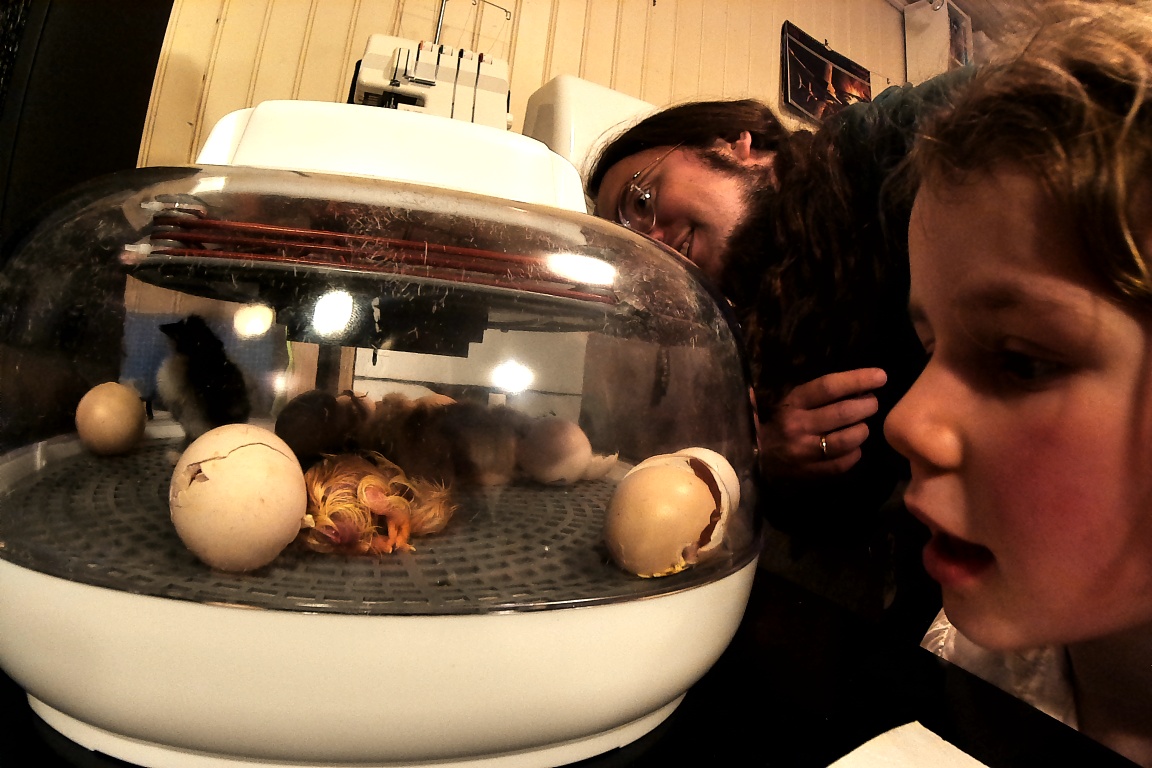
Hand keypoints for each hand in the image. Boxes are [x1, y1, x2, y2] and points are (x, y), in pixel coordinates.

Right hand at [757, 368, 886, 478]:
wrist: (756, 459)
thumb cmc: (776, 425)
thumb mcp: (785, 402)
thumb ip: (811, 391)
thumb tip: (847, 380)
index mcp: (792, 404)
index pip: (829, 387)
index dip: (857, 380)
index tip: (880, 376)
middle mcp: (798, 426)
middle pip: (842, 413)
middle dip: (866, 405)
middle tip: (873, 403)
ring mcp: (805, 452)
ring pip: (846, 440)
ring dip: (862, 431)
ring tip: (864, 426)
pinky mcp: (811, 473)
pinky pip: (842, 463)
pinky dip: (854, 454)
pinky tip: (855, 447)